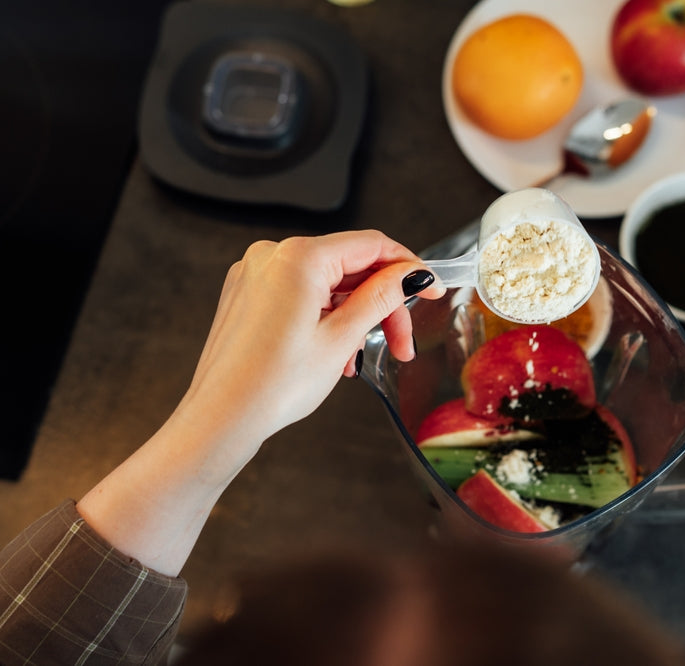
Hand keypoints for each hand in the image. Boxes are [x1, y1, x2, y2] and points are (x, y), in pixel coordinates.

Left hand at [178, 230, 443, 445]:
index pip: (372, 245)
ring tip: (359, 358)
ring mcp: (256, 274)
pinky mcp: (248, 294)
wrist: (221, 418)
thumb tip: (411, 275)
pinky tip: (335, 351)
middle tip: (402, 343)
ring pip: (327, 283)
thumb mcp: (342, 338)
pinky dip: (326, 317)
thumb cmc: (272, 385)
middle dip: (382, 304)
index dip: (409, 267)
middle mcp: (272, 256)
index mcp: (298, 258)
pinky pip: (302, 293)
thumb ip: (382, 298)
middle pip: (350, 266)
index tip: (431, 289)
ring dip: (354, 316)